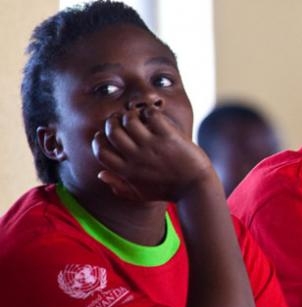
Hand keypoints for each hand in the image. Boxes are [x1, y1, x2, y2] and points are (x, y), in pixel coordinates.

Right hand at [92, 106, 215, 201]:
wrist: (196, 188)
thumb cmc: (168, 190)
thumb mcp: (139, 194)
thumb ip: (118, 185)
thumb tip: (100, 173)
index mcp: (127, 172)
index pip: (100, 151)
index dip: (99, 139)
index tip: (106, 135)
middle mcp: (137, 158)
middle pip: (112, 132)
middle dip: (112, 121)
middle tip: (120, 119)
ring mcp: (153, 146)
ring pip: (130, 120)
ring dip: (131, 114)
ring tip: (138, 116)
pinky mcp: (169, 137)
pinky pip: (152, 116)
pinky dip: (150, 112)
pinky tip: (154, 116)